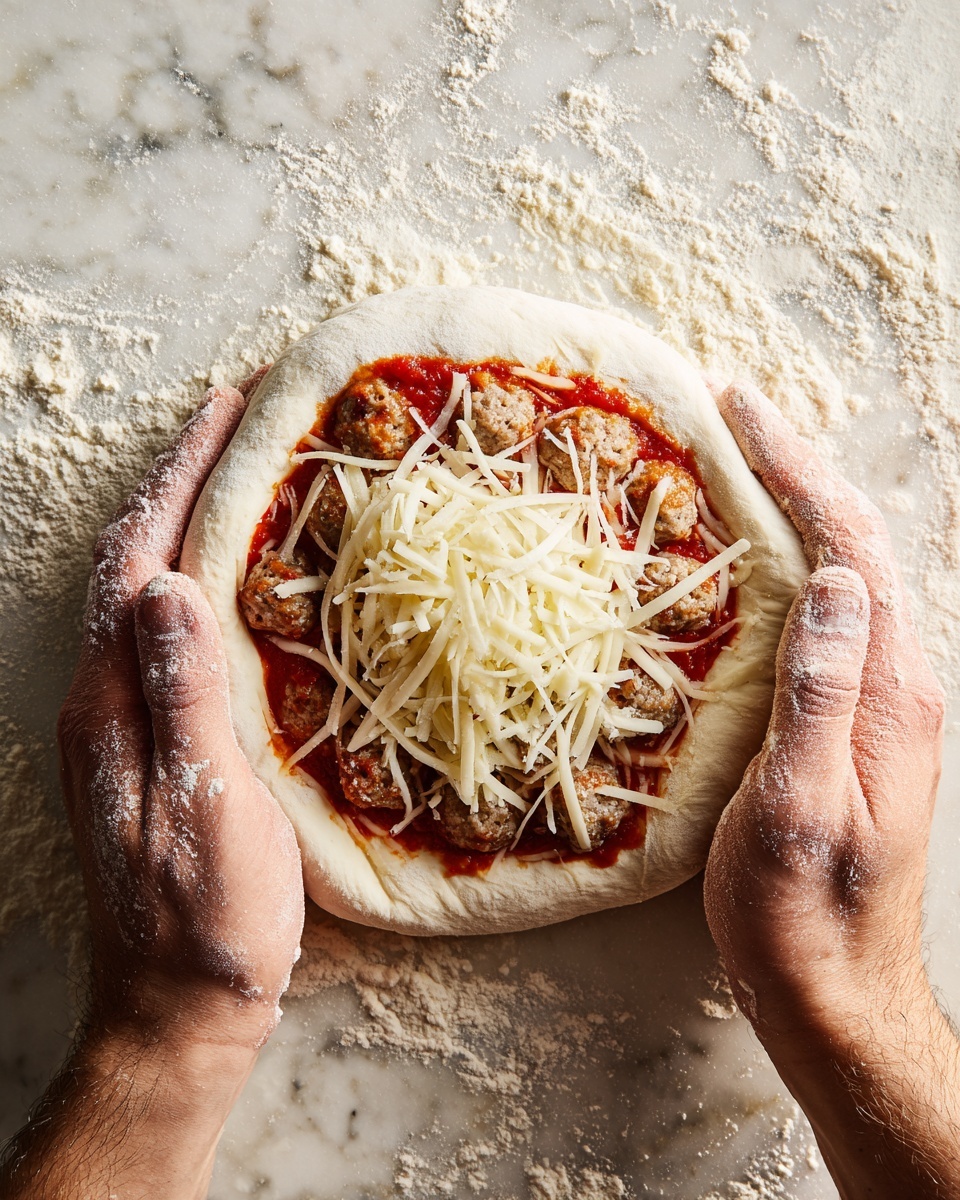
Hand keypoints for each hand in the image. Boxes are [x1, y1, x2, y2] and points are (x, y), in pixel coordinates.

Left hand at [2, 379, 303, 1198]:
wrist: (175, 1002)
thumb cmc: (203, 916)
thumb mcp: (204, 807)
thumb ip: (183, 695)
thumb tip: (163, 582)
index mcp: (112, 699)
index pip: (139, 559)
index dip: (179, 479)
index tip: (224, 411)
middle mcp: (103, 696)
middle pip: (131, 561)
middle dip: (176, 481)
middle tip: (233, 423)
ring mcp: (119, 719)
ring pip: (144, 592)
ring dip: (182, 522)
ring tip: (235, 478)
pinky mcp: (146, 741)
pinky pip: (163, 632)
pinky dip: (194, 577)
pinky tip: (232, 580)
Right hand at [703, 382, 958, 1197]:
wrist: (836, 992)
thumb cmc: (803, 914)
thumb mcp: (799, 810)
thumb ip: (822, 694)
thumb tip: (834, 582)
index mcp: (890, 694)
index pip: (851, 549)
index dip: (798, 471)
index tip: (741, 411)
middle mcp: (897, 685)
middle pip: (858, 547)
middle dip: (800, 469)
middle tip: (735, 415)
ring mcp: (879, 703)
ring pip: (846, 576)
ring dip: (799, 509)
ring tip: (744, 463)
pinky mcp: (853, 723)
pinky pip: (828, 617)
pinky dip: (792, 564)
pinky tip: (757, 560)